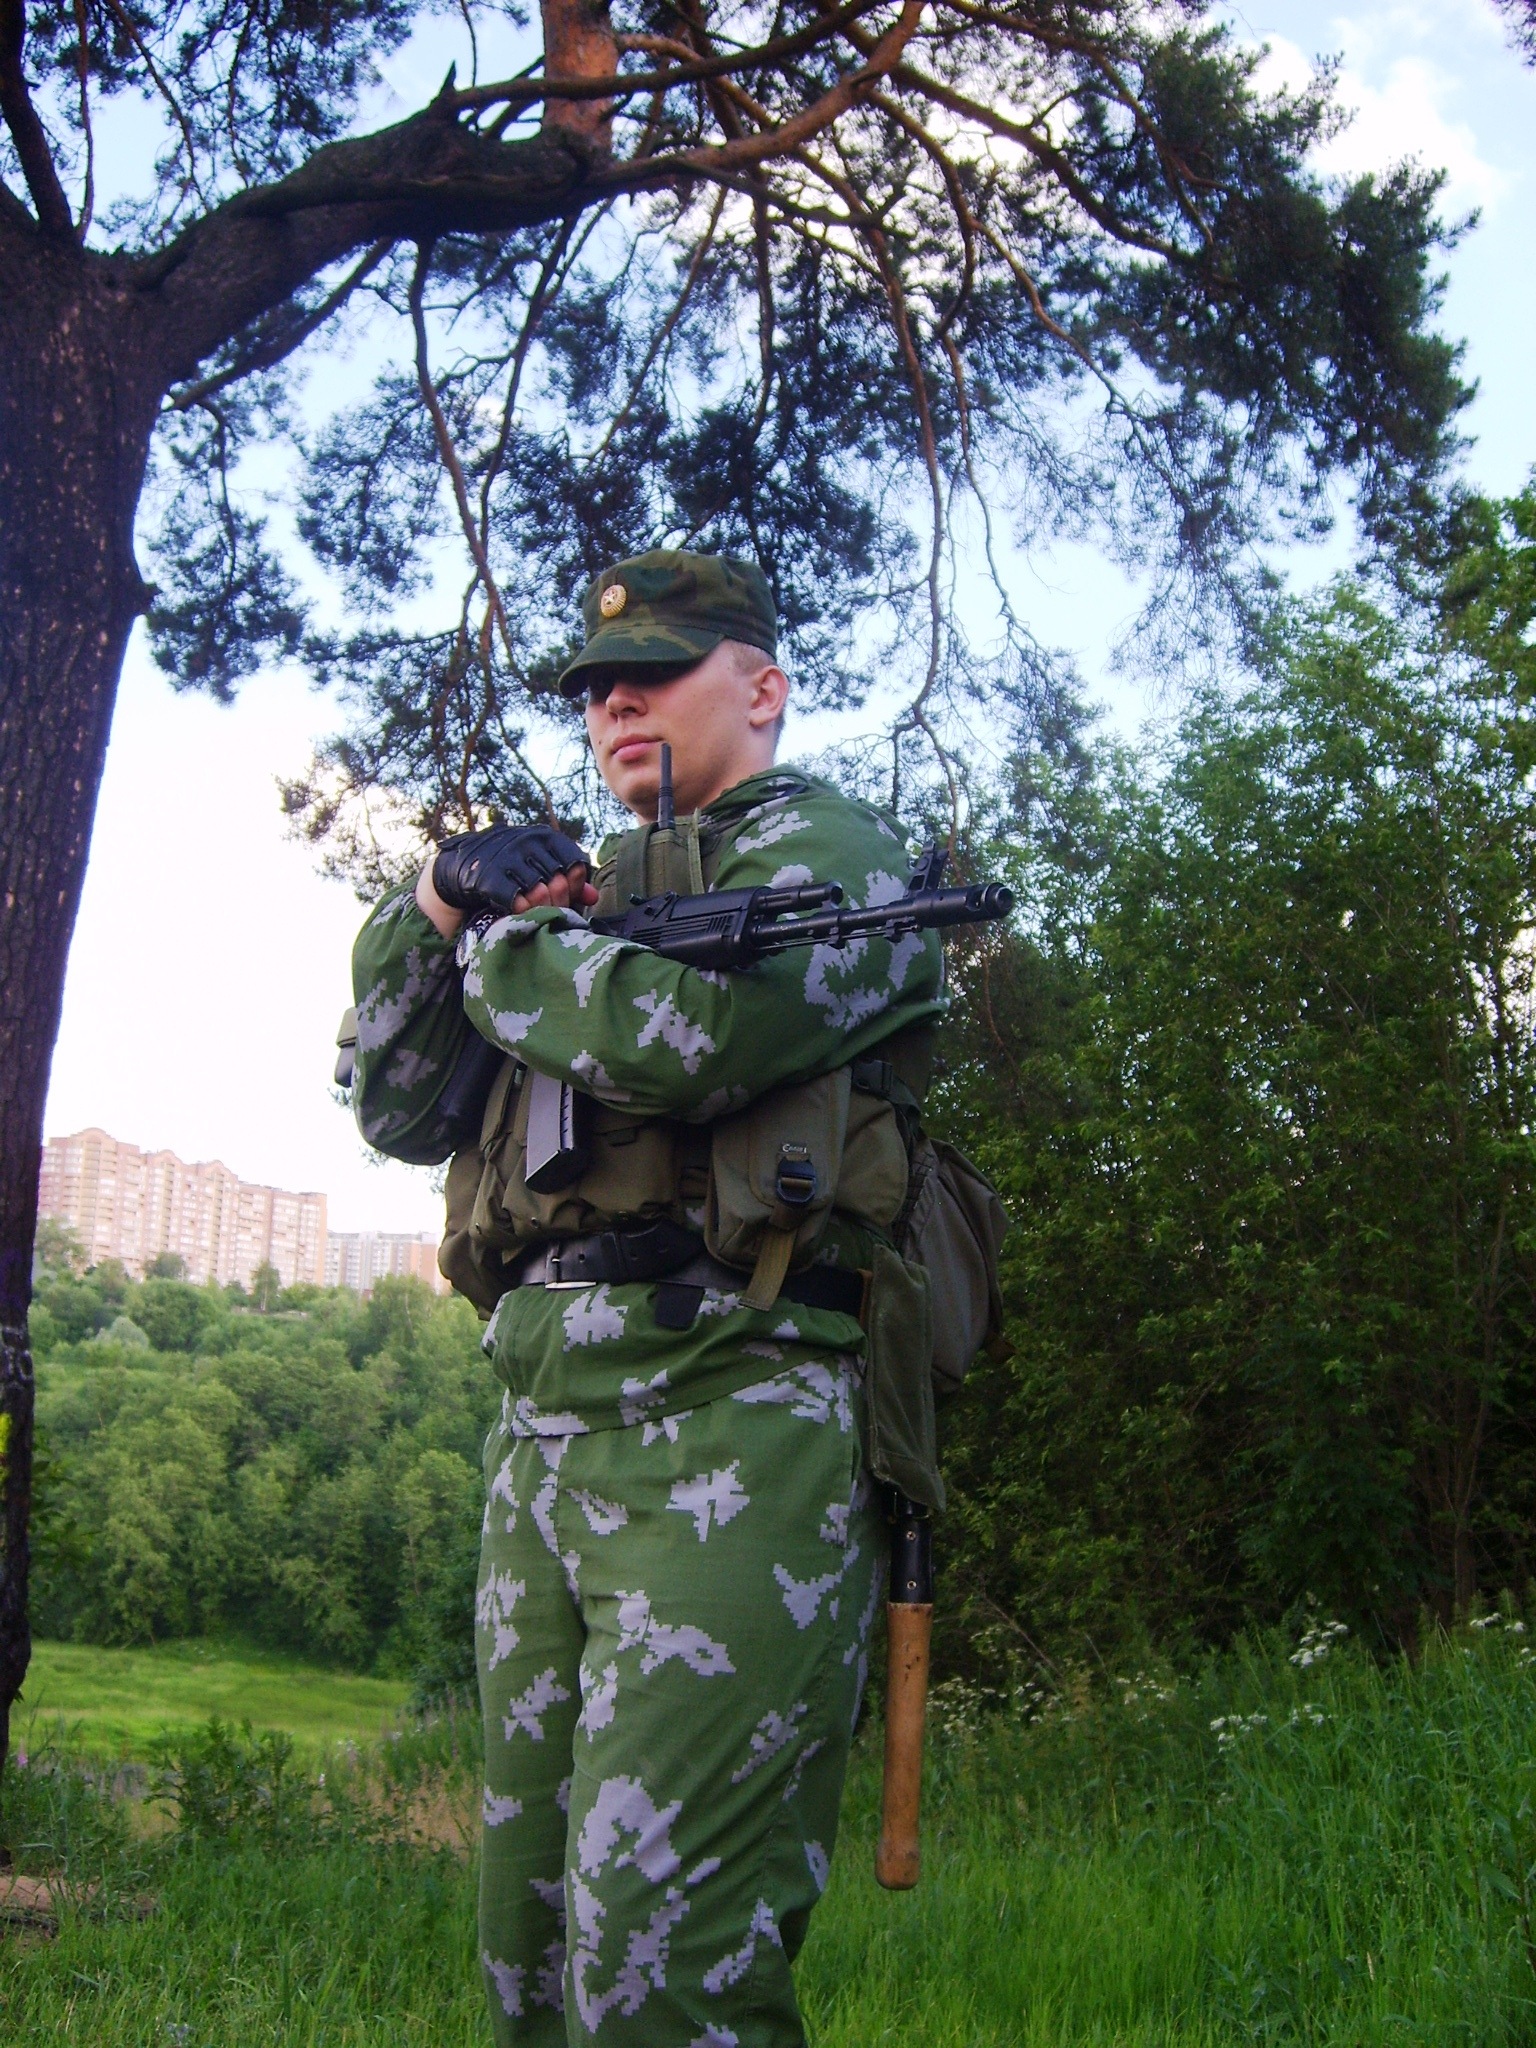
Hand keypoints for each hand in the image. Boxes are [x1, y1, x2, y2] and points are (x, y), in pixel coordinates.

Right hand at [417, 824, 597, 937]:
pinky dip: (521, 912)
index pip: (576, 864)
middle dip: (557, 903)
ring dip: (540, 910)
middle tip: (549, 911)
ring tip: (535, 914)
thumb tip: (593, 897)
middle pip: (560, 883)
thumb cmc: (509, 867)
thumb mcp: (538, 864)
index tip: (565, 896)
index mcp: (545, 836)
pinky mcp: (490, 876)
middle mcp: (529, 842)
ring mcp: (509, 857)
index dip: (574, 886)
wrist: (462, 865)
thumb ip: (568, 878)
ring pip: (541, 894)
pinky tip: (518, 913)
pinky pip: (516, 901)